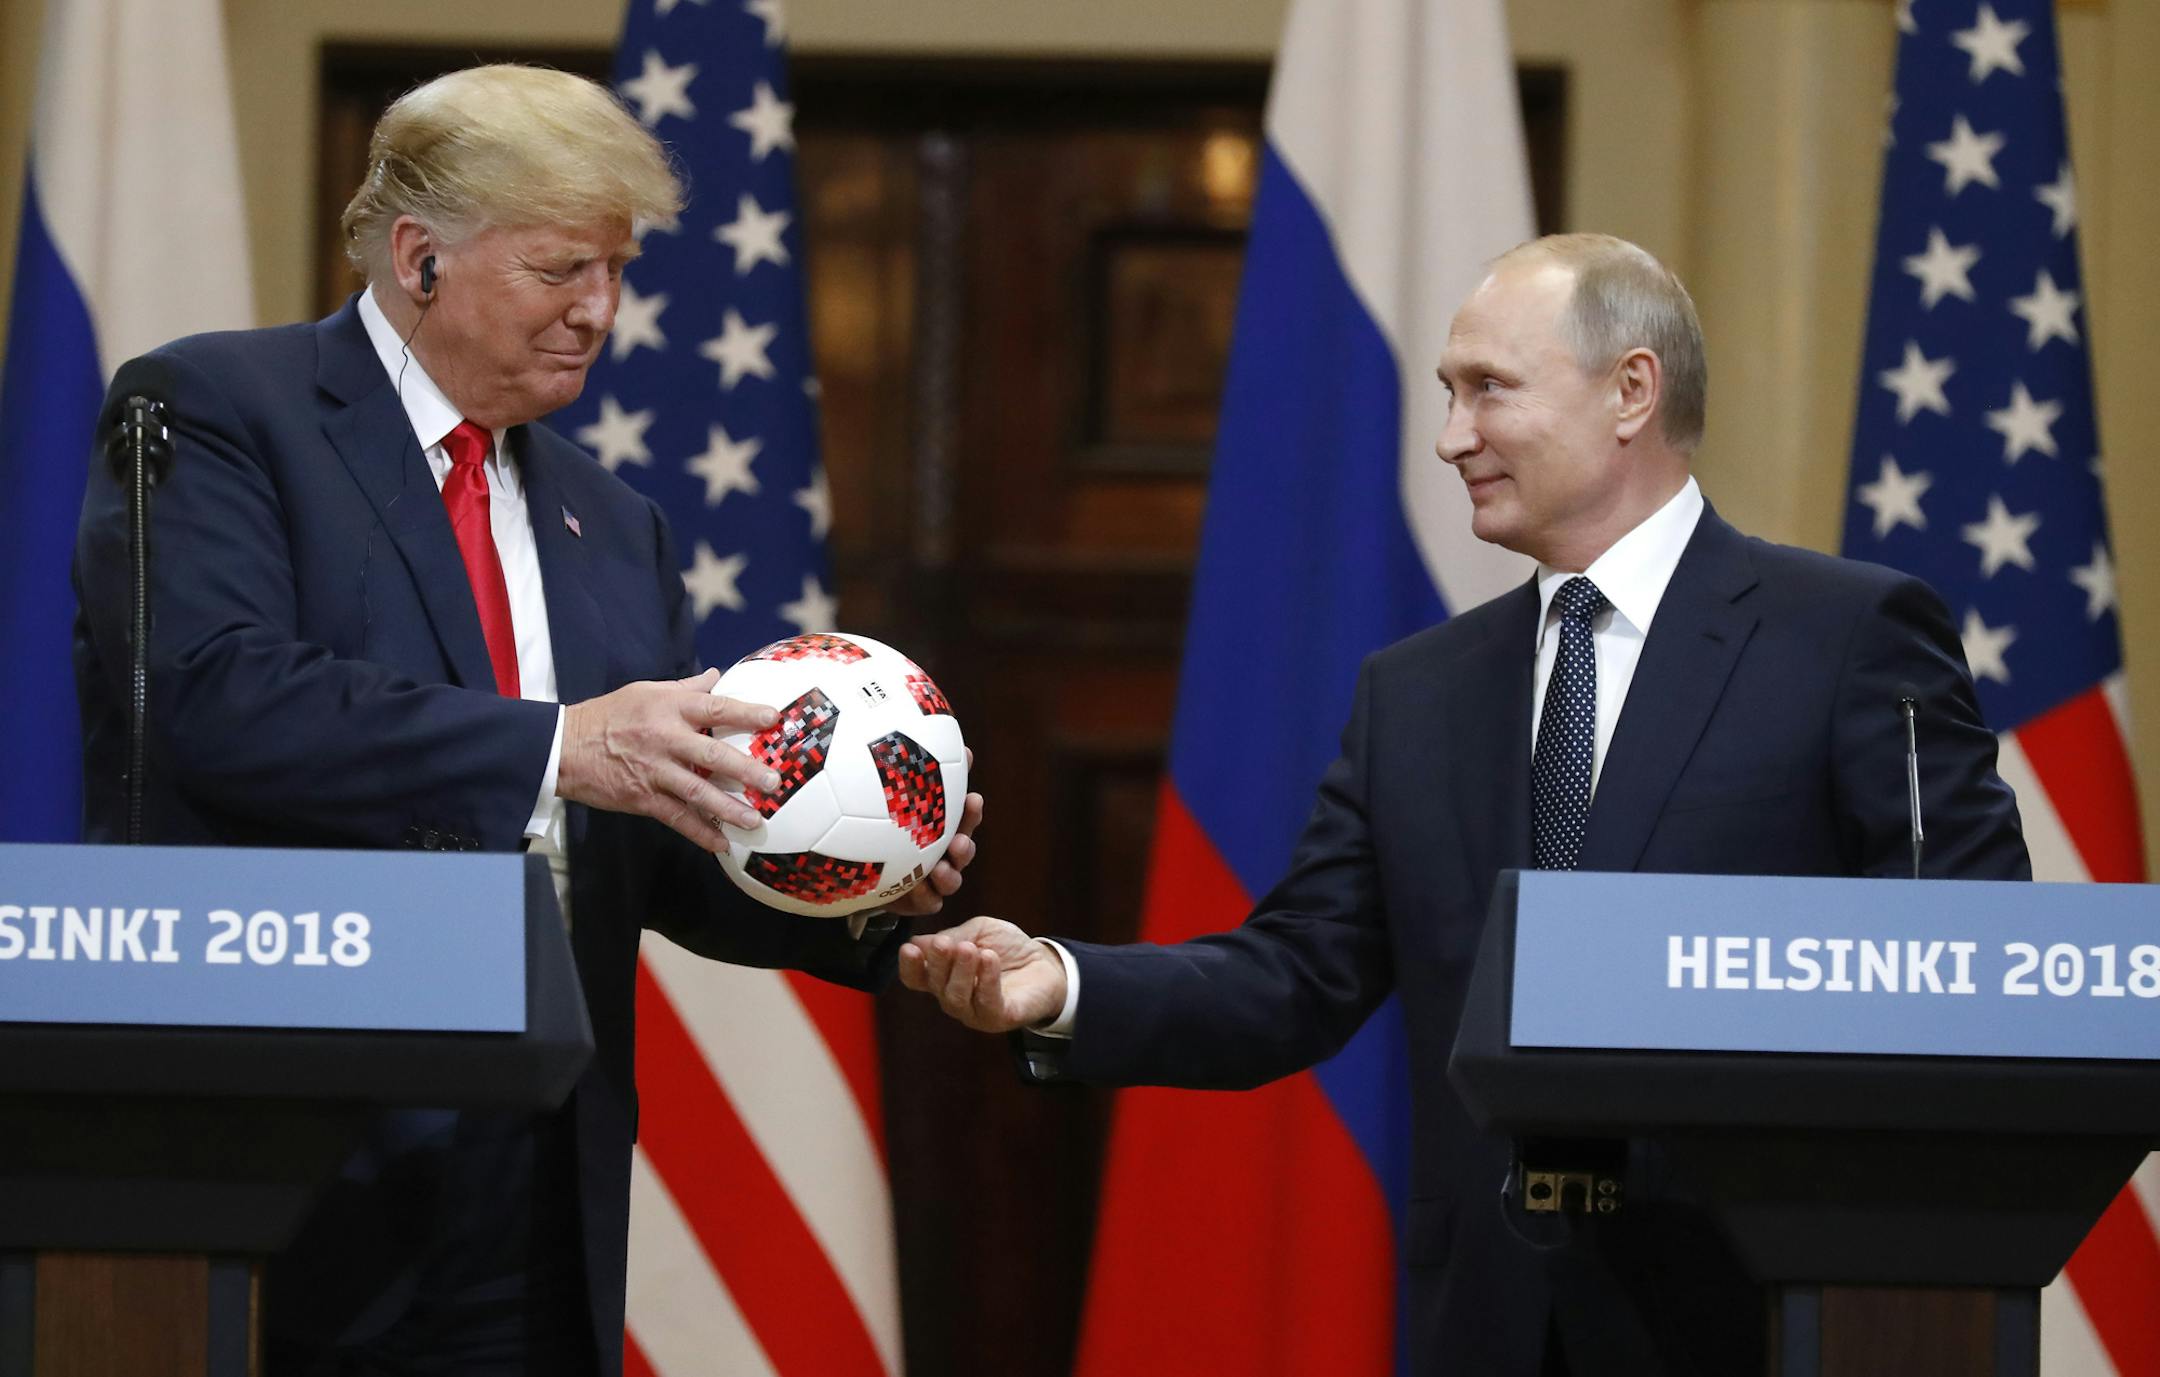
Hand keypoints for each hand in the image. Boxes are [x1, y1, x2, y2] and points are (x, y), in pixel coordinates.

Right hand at [556, 668, 779, 851]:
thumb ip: (685, 688)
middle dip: (744, 769)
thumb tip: (717, 676)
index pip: (714, 707)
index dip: (745, 711)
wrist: (564, 747)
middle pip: (711, 753)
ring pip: (696, 791)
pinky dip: (699, 831)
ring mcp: (653, 770)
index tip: (774, 717)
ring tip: (755, 820)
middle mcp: (664, 738)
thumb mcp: (645, 692)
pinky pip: (676, 817)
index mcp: (668, 707)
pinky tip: (721, 843)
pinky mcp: (642, 797)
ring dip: (728, 807)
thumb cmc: (609, 715)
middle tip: (772, 781)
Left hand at [887, 752, 981, 918]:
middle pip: (964, 849)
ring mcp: (933, 879)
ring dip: (950, 875)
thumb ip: (912, 775)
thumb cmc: (883, 828)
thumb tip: (922, 738)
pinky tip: (916, 889)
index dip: (971, 810)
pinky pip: (929, 902)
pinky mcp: (919, 900)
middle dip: (965, 845)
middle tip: (958, 841)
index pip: (964, 816)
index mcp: (942, 827)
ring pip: (952, 879)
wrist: (864, 870)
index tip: (972, 799)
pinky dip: (926, 897)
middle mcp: (943, 853)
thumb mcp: (894, 799)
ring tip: (939, 869)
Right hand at [898, 915, 1066, 1033]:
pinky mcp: (999, 1017)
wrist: (1046, 963)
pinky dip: (986, 979)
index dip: (909, 966)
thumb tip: (918, 942)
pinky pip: (987, 1003)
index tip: (908, 948)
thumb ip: (953, 936)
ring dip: (961, 971)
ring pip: (956, 998)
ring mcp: (975, 1011)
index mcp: (943, 976)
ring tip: (970, 949)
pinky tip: (989, 959)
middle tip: (944, 944)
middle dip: (937, 963)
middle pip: (935, 985)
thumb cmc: (1007, 948)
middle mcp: (954, 997)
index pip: (916, 978)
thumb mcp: (978, 932)